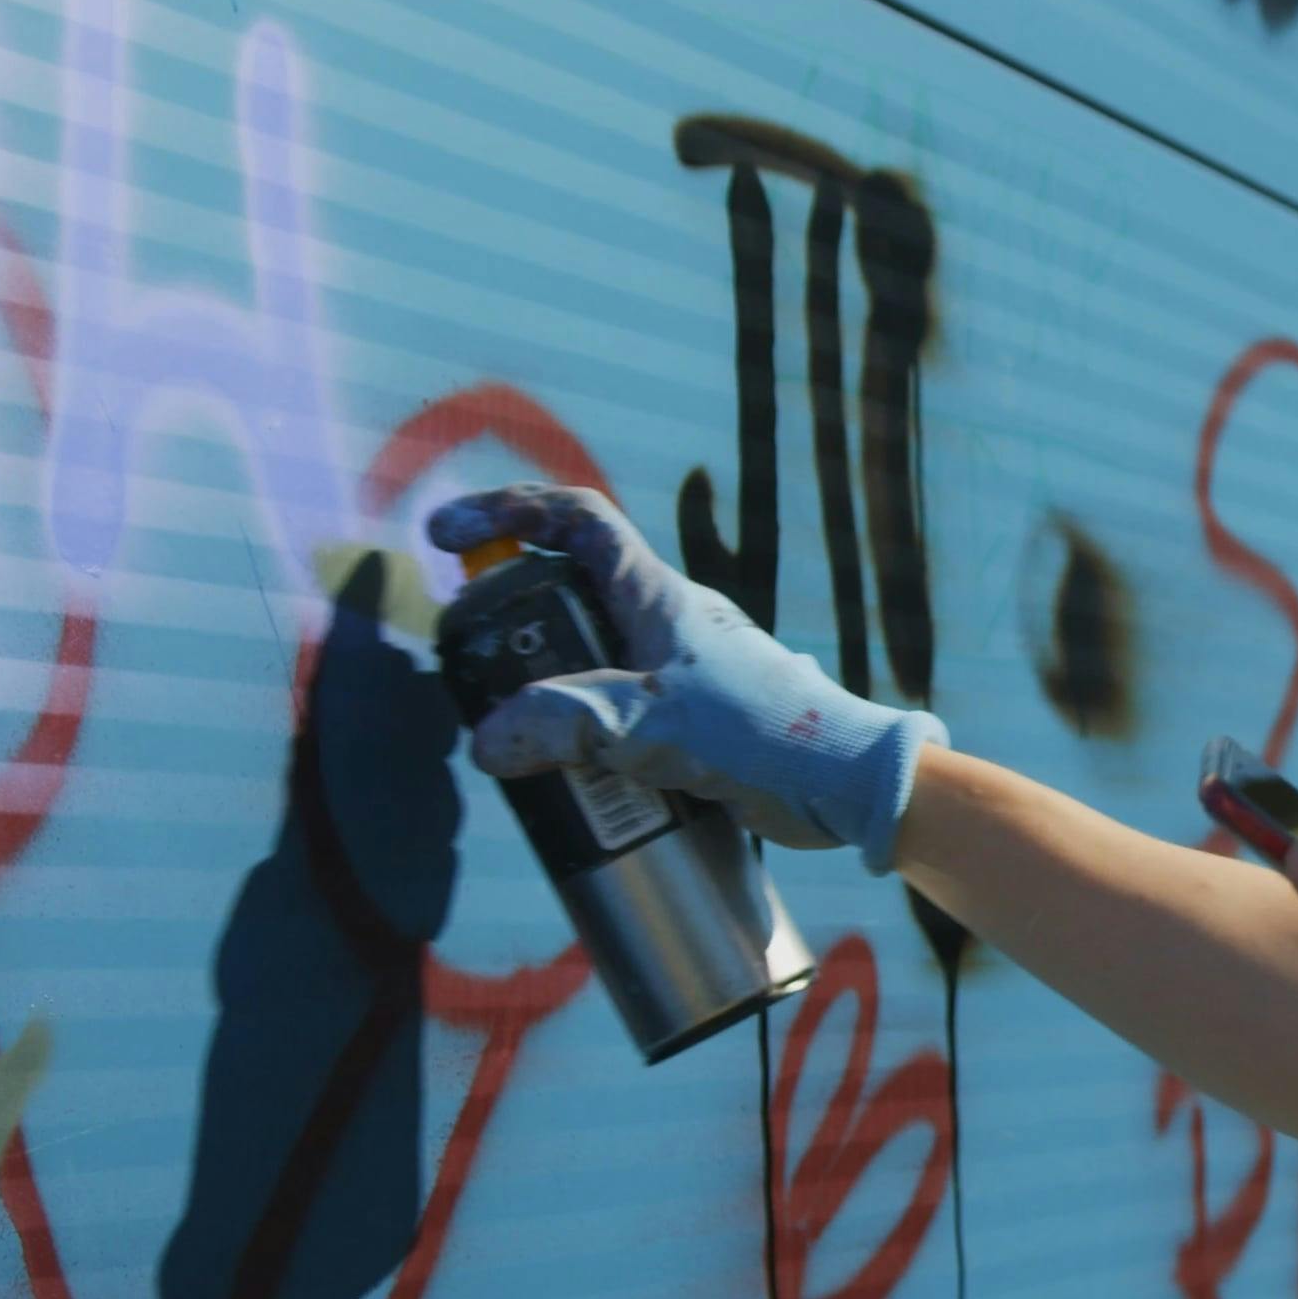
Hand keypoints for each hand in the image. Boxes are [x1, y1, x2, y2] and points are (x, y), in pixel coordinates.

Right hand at [424, 483, 943, 872]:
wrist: (848, 786)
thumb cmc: (760, 734)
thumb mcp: (649, 725)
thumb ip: (564, 725)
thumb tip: (488, 739)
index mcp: (659, 597)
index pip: (578, 521)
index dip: (509, 512)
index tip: (448, 535)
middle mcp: (669, 623)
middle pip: (571, 596)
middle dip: (513, 622)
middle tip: (471, 664)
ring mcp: (684, 672)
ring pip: (591, 662)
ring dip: (545, 691)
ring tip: (512, 738)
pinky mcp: (695, 722)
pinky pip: (619, 715)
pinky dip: (582, 736)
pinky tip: (566, 778)